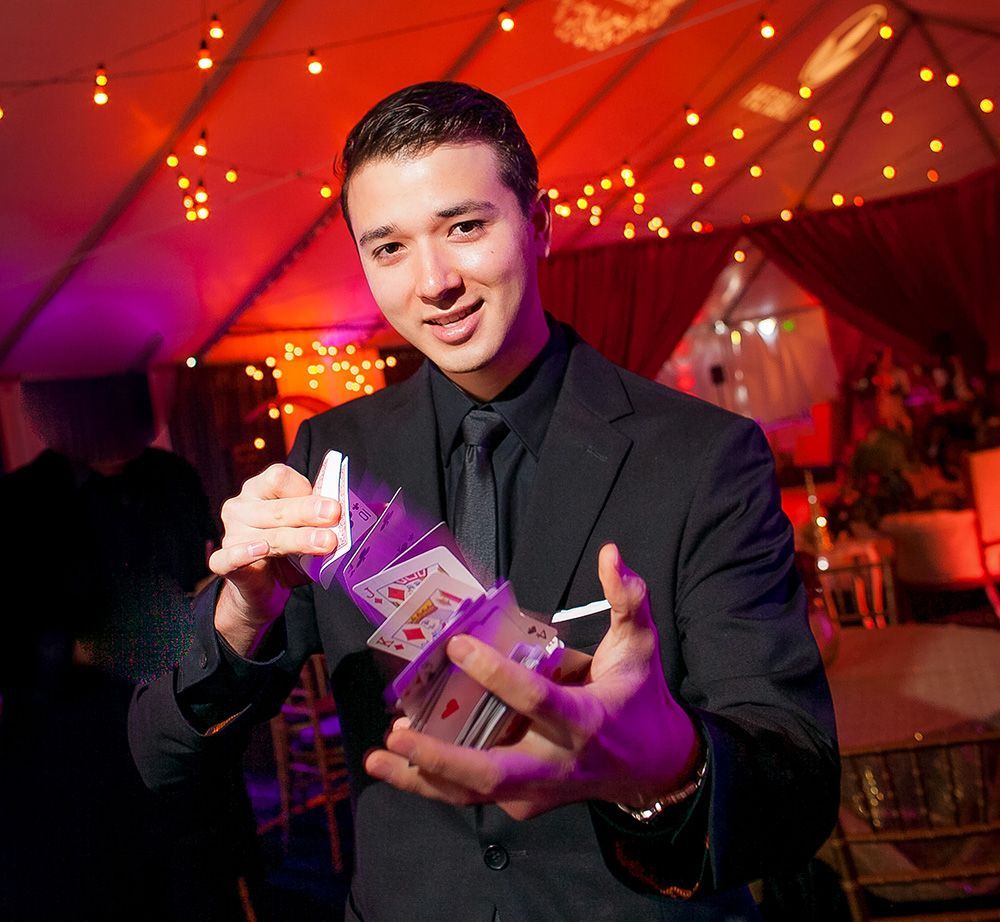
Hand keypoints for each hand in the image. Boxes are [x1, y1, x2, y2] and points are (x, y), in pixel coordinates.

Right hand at [208, 463, 339, 654]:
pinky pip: (229, 557)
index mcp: (262, 490)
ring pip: (265, 534)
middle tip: (334, 515)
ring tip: (325, 542)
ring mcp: (231, 533)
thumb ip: (335, 518)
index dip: (303, 489)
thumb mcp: (314, 531)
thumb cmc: (290, 554)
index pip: (278, 477)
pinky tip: (259, 550)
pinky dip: (243, 554)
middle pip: (276, 505)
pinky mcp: (224, 562)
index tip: (332, 506)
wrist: (265, 592)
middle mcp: (242, 506)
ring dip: (296, 538)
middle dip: (307, 510)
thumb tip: (380, 508)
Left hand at [364, 544, 700, 819]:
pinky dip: (435, 783)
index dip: (494, 674)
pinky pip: (475, 796)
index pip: (535, 700)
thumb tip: (610, 552)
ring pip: (473, 794)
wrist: (654, 768)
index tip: (455, 645)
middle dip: (441, 755)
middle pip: (492, 771)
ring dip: (422, 778)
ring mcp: (539, 790)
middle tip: (397, 730)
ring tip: (377, 757)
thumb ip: (627, 599)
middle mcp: (557, 763)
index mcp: (585, 719)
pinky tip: (398, 766)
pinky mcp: (526, 804)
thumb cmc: (640, 698)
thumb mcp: (640, 645)